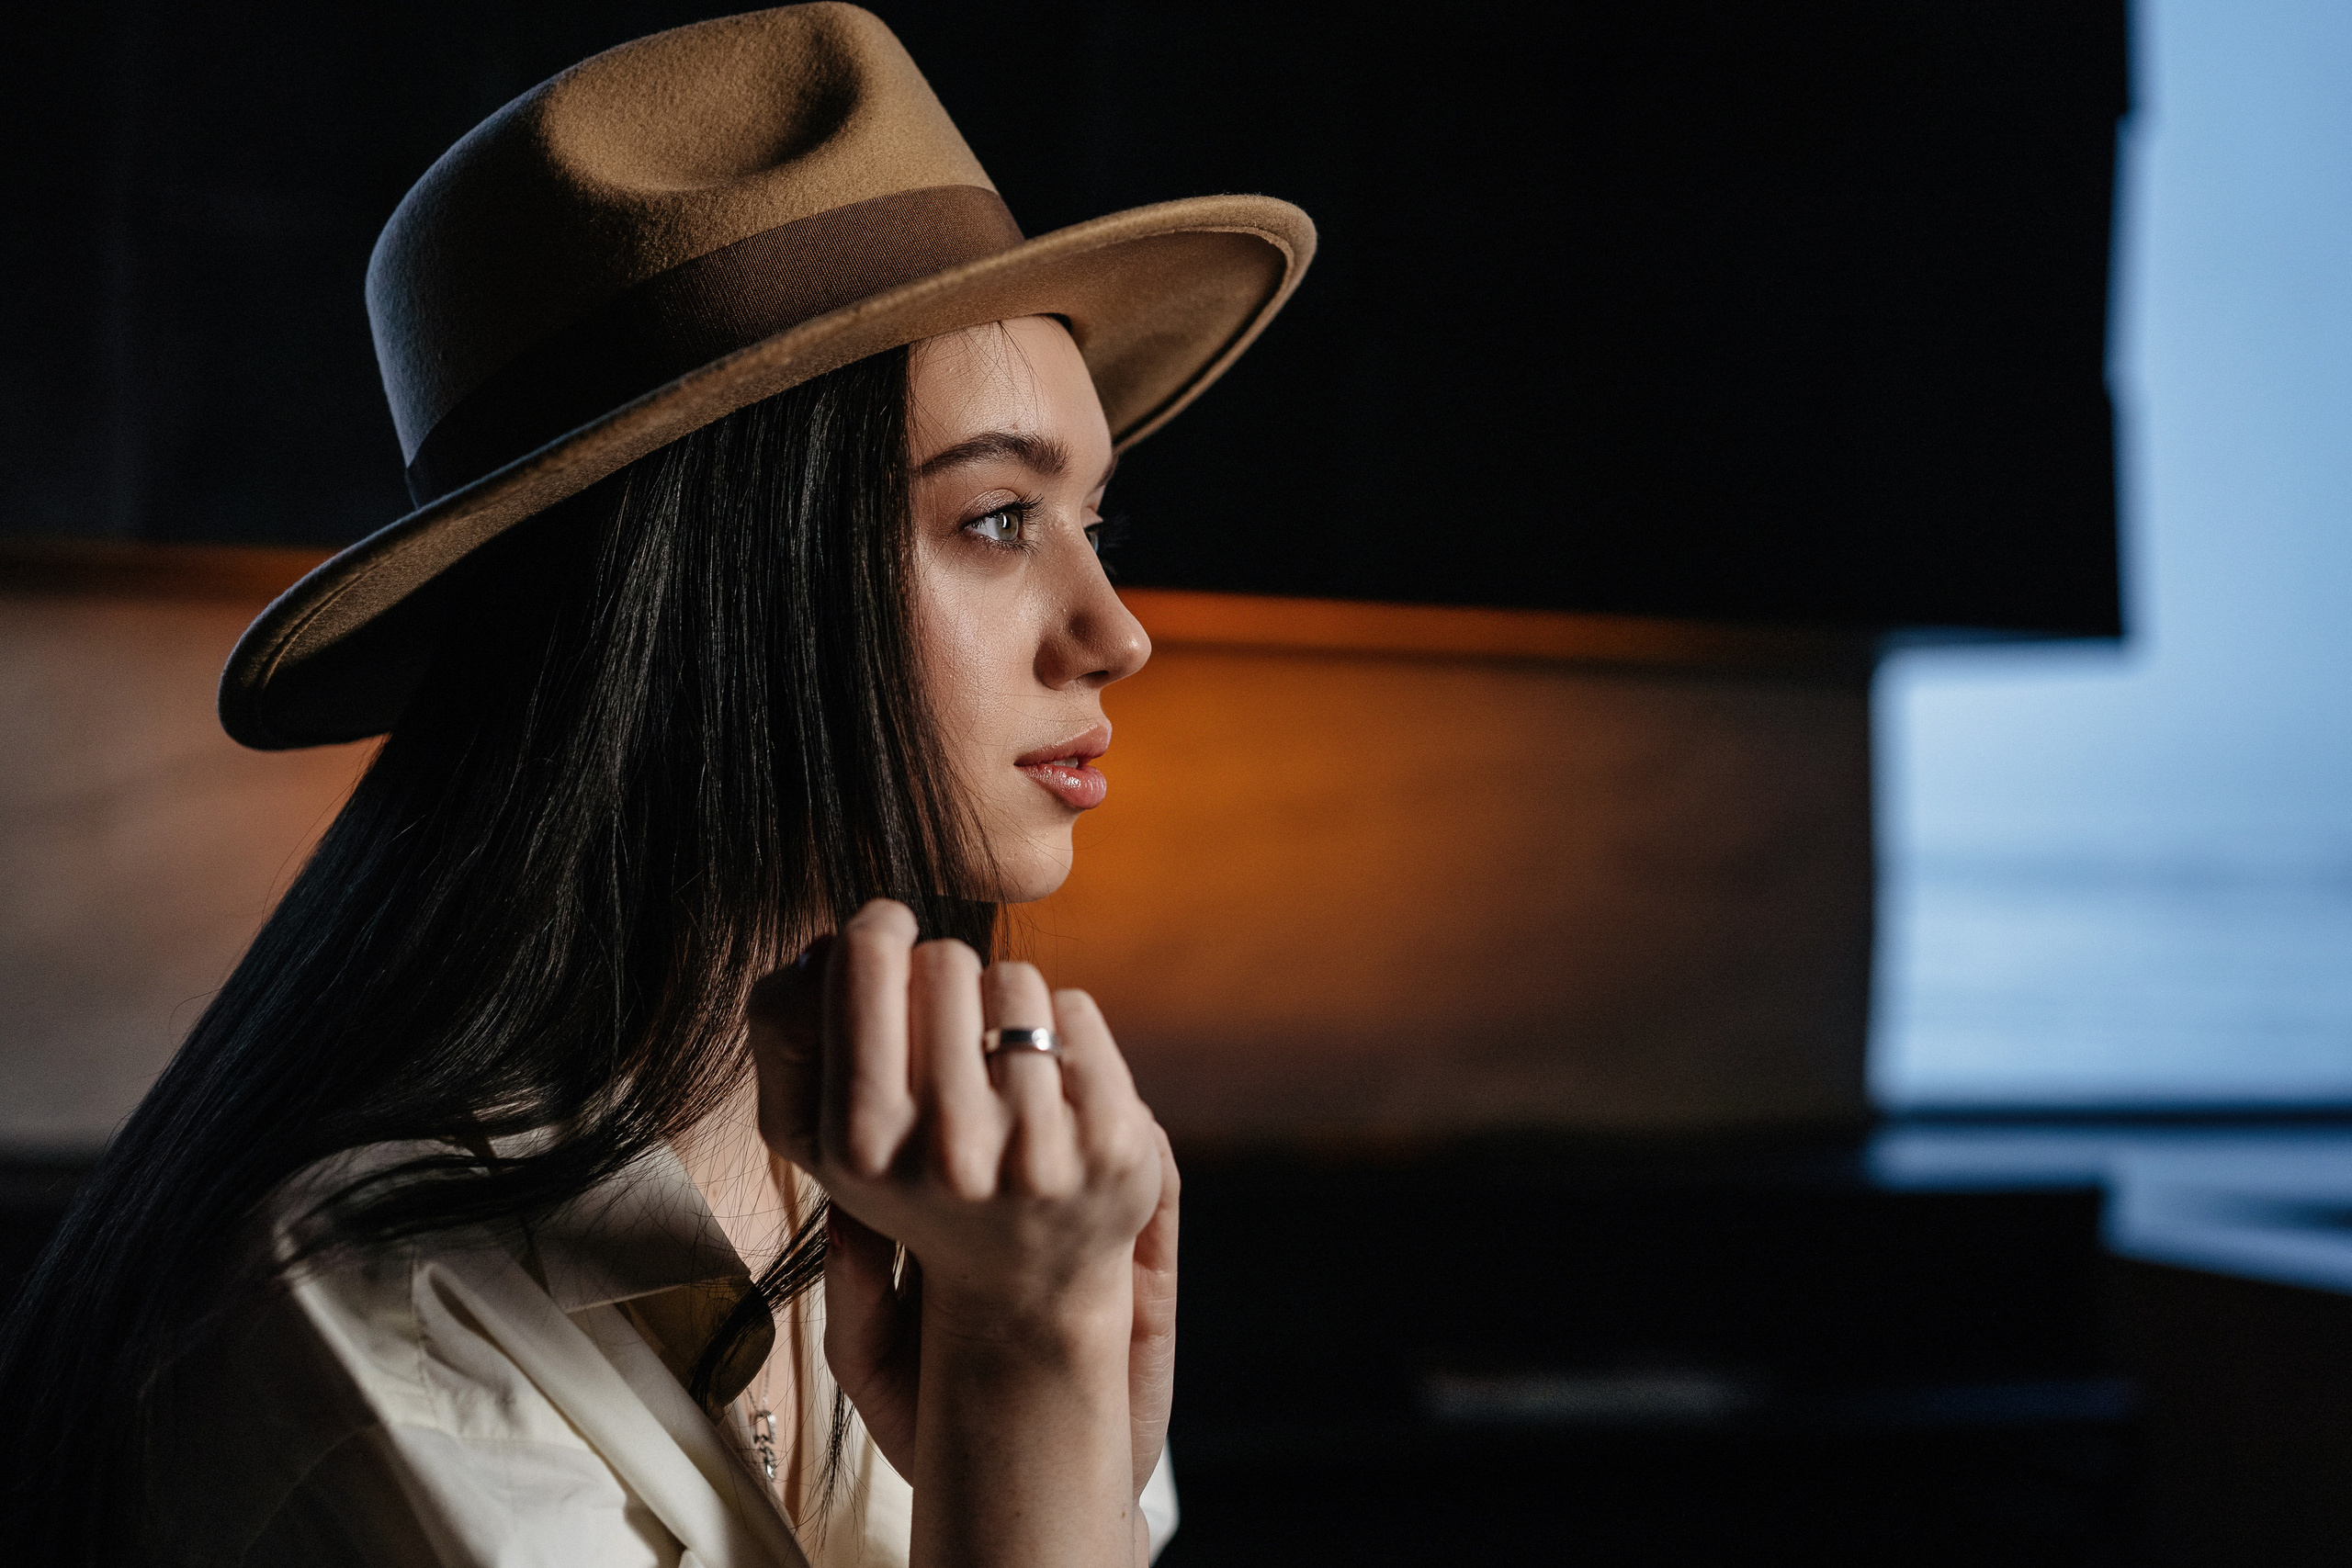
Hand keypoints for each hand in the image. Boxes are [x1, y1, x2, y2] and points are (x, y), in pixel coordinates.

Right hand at [747, 900, 1172, 1562]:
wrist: (1022, 1287)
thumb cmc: (910, 1188)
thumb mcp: (818, 1139)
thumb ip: (787, 1039)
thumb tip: (816, 950)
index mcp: (860, 1145)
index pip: (866, 959)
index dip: (877, 931)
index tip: (885, 939)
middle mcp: (951, 1153)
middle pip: (946, 959)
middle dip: (944, 976)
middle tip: (946, 1033)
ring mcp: (1040, 1150)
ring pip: (1018, 982)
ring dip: (1006, 1009)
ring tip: (997, 1075)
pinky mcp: (1116, 1143)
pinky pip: (1078, 1011)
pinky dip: (1064, 1035)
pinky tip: (1050, 1096)